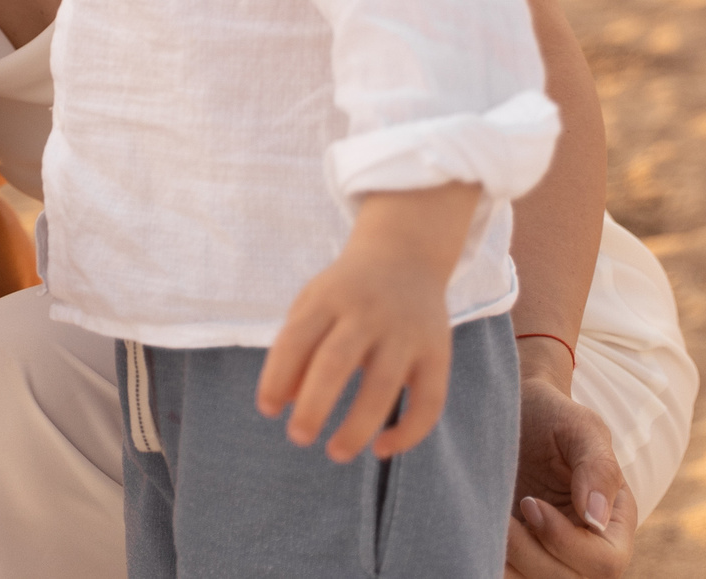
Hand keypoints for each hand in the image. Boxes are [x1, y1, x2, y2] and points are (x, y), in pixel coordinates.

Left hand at [255, 184, 475, 463]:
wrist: (406, 254)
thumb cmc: (346, 292)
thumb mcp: (314, 304)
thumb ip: (295, 348)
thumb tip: (282, 404)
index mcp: (328, 298)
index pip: (295, 339)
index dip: (276, 377)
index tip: (267, 411)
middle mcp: (367, 313)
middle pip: (336, 362)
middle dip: (314, 405)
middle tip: (297, 437)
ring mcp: (405, 332)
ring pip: (383, 386)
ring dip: (358, 427)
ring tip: (336, 453)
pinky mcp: (438, 352)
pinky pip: (429, 400)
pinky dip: (409, 431)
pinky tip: (382, 447)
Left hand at [504, 374, 634, 576]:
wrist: (511, 409)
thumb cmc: (552, 415)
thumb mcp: (581, 428)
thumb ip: (598, 469)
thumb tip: (595, 518)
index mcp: (612, 522)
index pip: (605, 563)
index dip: (565, 543)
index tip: (531, 503)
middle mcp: (585, 546)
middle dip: (529, 552)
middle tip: (503, 514)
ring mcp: (549, 554)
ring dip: (507, 560)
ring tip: (489, 518)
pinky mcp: (517, 554)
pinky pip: (509, 575)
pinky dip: (488, 561)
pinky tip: (477, 530)